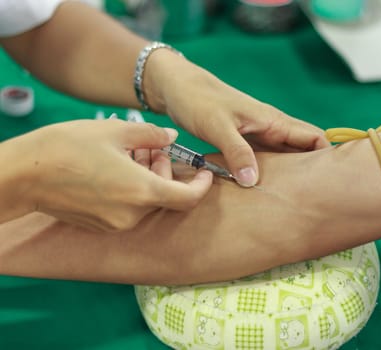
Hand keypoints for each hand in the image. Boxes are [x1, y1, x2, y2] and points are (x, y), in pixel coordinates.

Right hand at [5, 119, 212, 230]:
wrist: (24, 174)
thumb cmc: (68, 148)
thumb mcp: (116, 132)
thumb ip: (152, 135)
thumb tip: (172, 138)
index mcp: (142, 192)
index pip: (188, 198)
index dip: (201, 186)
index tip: (204, 172)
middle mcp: (132, 214)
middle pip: (165, 195)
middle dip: (165, 170)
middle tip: (150, 147)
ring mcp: (115, 223)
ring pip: (146, 201)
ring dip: (147, 177)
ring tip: (129, 152)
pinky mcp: (100, 225)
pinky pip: (128, 208)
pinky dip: (132, 189)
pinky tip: (115, 168)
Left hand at [143, 49, 330, 186]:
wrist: (177, 88)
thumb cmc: (198, 100)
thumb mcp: (217, 126)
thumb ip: (237, 152)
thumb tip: (254, 181)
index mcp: (274, 121)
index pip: (314, 138)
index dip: (327, 157)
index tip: (332, 182)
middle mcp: (272, 129)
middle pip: (304, 151)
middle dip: (312, 172)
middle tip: (315, 199)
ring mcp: (259, 136)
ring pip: (285, 157)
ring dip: (290, 175)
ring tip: (294, 200)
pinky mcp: (245, 142)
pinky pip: (265, 160)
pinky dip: (269, 173)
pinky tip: (265, 190)